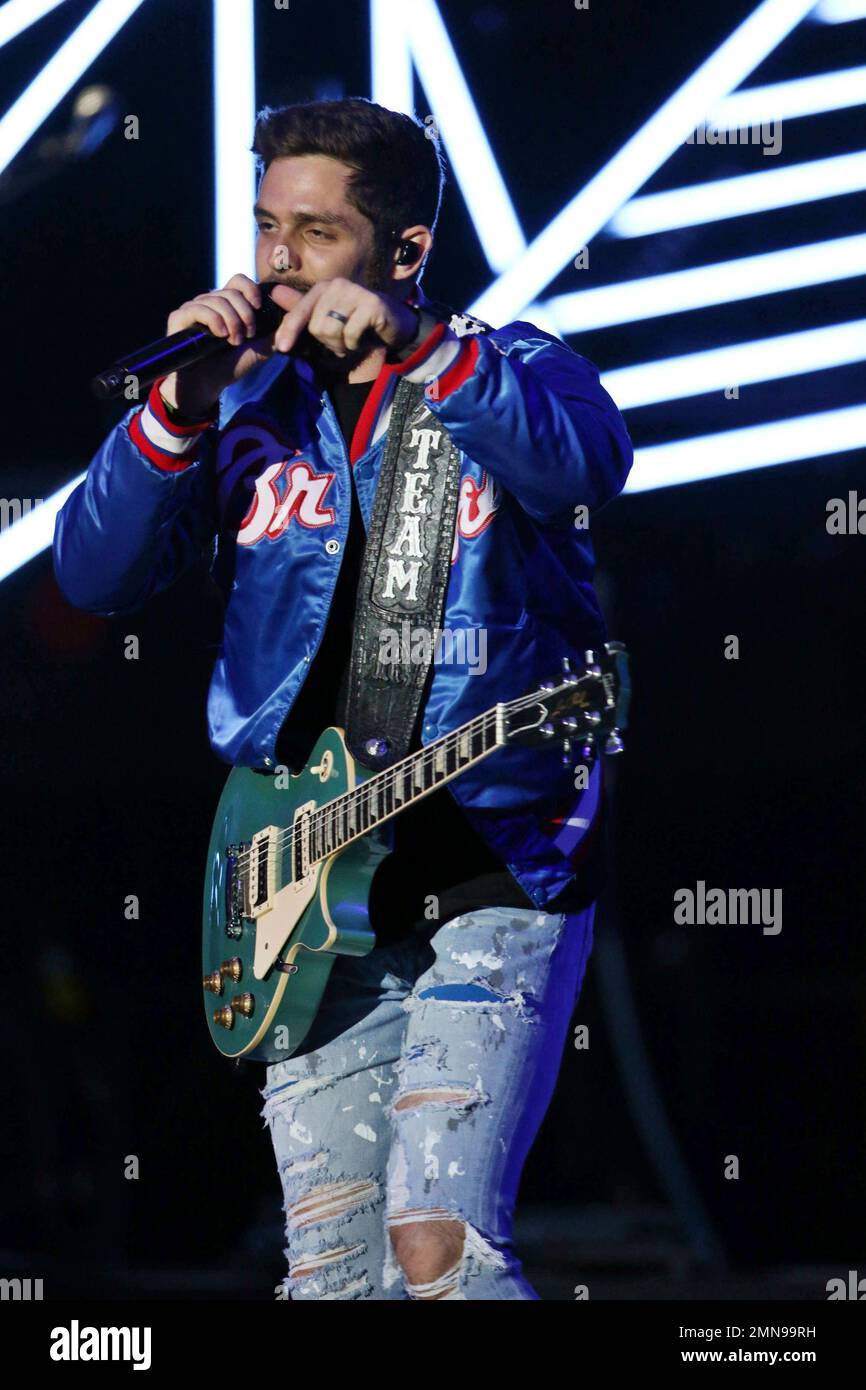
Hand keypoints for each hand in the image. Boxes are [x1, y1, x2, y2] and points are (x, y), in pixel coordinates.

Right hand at [160, 273, 303, 415]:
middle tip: (247, 335)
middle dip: (245, 314)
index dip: (251, 289)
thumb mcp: (261, 348)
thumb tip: (293, 315)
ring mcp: (193, 308)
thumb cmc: (232, 366)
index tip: (258, 307)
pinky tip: (220, 336)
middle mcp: (209, 302)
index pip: (239, 281)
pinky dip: (214, 320)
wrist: (208, 385)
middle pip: (232, 292)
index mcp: (227, 305)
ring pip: (217, 300)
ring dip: (232, 322)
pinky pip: (199, 308)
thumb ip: (275, 331)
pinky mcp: (179, 317)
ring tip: (233, 342)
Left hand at [269, 278, 419, 358]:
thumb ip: (301, 309)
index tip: (282, 348)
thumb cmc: (357, 324)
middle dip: (328, 342)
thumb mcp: (326, 320)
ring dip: (342, 344)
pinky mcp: (371, 303)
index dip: (290, 330)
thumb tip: (275, 293)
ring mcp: (355, 292)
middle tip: (343, 340)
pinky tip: (365, 336)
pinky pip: (351, 334)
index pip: (299, 311)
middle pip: (316, 326)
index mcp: (323, 288)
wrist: (393, 326)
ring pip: (332, 330)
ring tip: (353, 338)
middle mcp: (337, 285)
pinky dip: (356, 343)